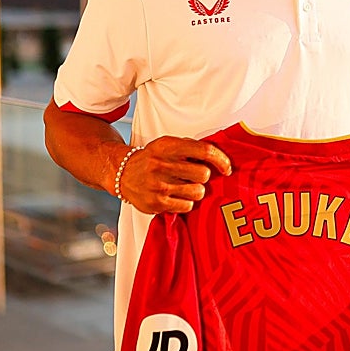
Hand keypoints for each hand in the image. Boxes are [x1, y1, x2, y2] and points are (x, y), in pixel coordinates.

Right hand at [117, 136, 231, 213]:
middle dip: (203, 177)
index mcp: (168, 146)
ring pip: (198, 192)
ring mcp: (159, 185)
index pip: (205, 151)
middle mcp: (162, 164)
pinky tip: (176, 196)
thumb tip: (219, 157)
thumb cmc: (152, 159)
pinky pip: (187, 206)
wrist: (122, 173)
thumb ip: (190, 147)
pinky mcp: (156, 203)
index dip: (221, 160)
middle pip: (204, 174)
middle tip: (193, 177)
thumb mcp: (167, 144)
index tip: (226, 168)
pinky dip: (186, 203)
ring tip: (184, 187)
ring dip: (196, 191)